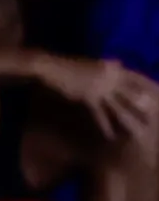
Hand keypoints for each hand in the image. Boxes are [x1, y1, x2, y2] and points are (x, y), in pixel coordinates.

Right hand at [39, 57, 158, 141]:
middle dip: (145, 106)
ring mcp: (100, 88)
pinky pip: (99, 113)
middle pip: (133, 94)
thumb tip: (120, 65)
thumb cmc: (72, 65)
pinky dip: (104, 125)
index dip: (150, 86)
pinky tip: (110, 135)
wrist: (51, 67)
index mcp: (114, 68)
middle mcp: (111, 78)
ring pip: (119, 106)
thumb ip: (108, 68)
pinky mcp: (88, 97)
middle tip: (157, 117)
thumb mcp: (94, 64)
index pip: (138, 78)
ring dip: (129, 119)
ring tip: (141, 132)